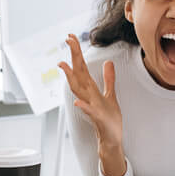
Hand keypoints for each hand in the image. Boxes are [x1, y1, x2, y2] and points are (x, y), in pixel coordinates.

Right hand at [58, 33, 125, 175]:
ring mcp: (90, 105)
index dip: (77, 51)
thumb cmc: (109, 118)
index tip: (71, 37)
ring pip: (77, 89)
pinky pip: (88, 111)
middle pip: (77, 72)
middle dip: (73, 56)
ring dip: (70, 77)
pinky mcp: (97, 117)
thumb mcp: (111, 94)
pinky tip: (77, 101)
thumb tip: (108, 62)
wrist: (111, 138)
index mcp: (90, 88)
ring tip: (63, 64)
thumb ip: (109, 79)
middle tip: (68, 39)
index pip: (81, 66)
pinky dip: (82, 106)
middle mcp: (87, 95)